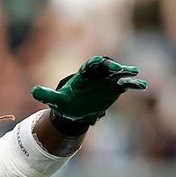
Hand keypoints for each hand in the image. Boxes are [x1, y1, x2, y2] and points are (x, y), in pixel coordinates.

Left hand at [31, 56, 146, 123]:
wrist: (73, 112)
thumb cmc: (64, 103)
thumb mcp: (55, 100)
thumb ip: (46, 94)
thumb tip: (33, 91)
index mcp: (84, 74)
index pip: (94, 64)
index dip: (101, 64)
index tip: (109, 68)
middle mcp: (97, 75)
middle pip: (108, 66)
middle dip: (115, 67)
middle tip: (122, 71)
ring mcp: (107, 82)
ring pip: (119, 74)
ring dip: (127, 74)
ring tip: (136, 76)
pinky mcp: (114, 90)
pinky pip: (126, 84)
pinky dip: (133, 84)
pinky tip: (142, 85)